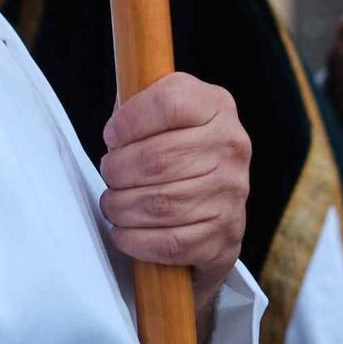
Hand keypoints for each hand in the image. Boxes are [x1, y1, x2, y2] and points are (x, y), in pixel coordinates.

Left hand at [98, 73, 249, 318]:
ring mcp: (233, 193)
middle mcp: (233, 146)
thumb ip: (137, 101)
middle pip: (155, 159)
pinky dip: (135, 240)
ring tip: (113, 203)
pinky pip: (171, 242)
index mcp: (216, 105)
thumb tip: (112, 118)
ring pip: (159, 203)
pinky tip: (124, 231)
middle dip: (116, 171)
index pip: (169, 102)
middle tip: (109, 175)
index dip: (128, 120)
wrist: (211, 201)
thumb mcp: (161, 111)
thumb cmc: (172, 147)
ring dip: (121, 206)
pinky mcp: (226, 235)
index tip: (111, 136)